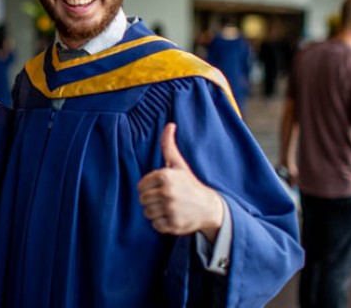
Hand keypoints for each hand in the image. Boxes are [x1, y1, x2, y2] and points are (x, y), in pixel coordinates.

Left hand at [137, 123, 223, 241]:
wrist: (210, 207)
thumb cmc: (190, 183)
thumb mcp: (178, 163)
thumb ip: (169, 145)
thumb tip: (169, 125)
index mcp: (165, 176)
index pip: (140, 186)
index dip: (148, 188)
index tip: (160, 188)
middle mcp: (167, 192)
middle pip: (142, 200)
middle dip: (151, 201)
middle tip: (165, 199)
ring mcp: (171, 209)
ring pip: (147, 213)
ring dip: (155, 213)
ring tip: (168, 208)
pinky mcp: (174, 224)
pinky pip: (155, 225)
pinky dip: (161, 224)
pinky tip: (172, 217)